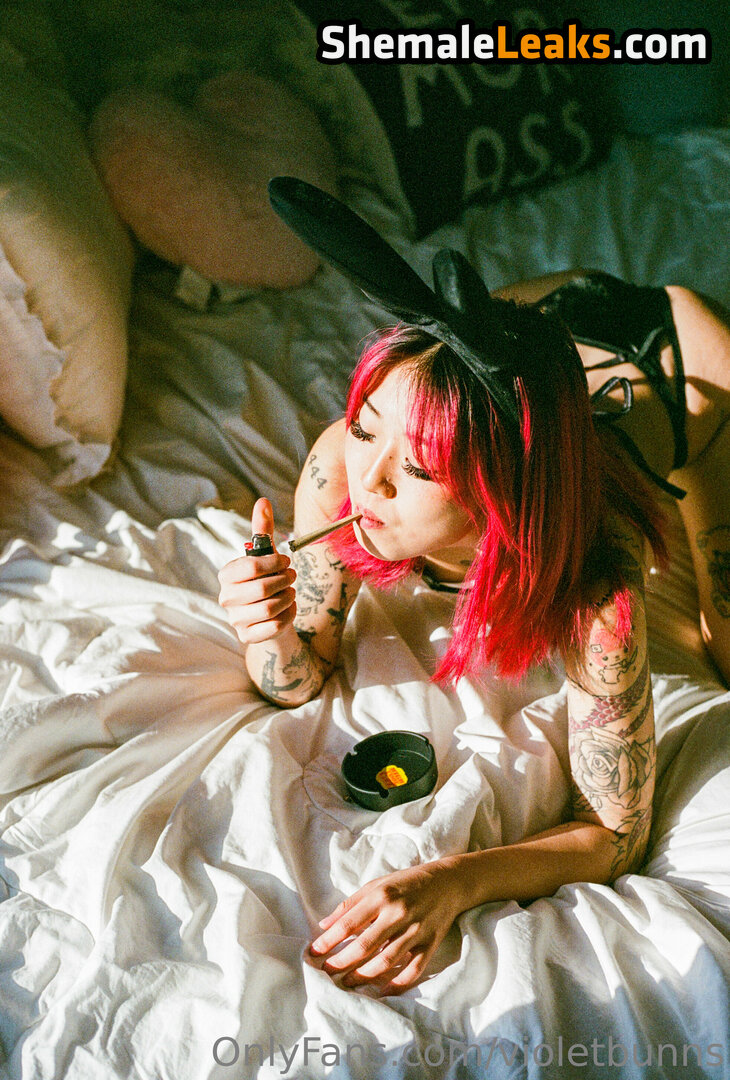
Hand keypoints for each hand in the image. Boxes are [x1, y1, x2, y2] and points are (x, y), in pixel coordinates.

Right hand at [218, 498, 296, 643]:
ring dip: (288, 598)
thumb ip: (263, 530)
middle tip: (292, 577)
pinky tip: (287, 610)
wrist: (269, 617)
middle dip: (285, 581)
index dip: (275, 563)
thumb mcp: (266, 557)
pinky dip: (288, 616)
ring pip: (271, 608)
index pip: (251, 566)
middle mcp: (226, 598)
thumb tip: (263, 501)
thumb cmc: (266, 581)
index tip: (285, 562)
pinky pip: (275, 626)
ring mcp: (235, 619)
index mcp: (227, 575)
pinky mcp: (247, 637)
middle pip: (263, 588)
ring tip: (290, 593)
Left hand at [309, 862, 462, 994]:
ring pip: (386, 961)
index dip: (328, 941)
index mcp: (381, 896)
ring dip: (363, 976)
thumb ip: (350, 905)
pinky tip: (382, 991)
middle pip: (364, 946)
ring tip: (347, 983)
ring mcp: (415, 930)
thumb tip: (325, 926)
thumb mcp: (377, 884)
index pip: (348, 924)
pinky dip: (398, 983)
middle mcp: (397, 913)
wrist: (448, 882)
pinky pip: (413, 969)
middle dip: (341, 963)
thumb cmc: (406, 883)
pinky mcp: (430, 943)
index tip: (313, 953)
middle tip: (326, 973)